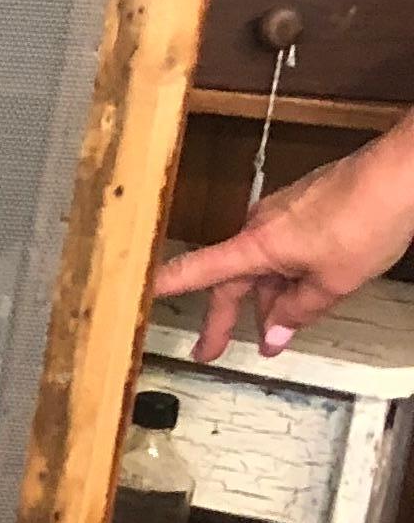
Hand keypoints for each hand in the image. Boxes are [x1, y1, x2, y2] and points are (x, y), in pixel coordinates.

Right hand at [150, 120, 413, 360]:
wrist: (401, 173)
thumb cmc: (369, 217)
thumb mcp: (333, 283)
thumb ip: (298, 312)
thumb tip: (275, 335)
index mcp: (258, 245)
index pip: (198, 272)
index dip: (163, 287)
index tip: (135, 300)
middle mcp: (261, 224)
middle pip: (233, 279)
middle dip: (228, 318)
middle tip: (212, 348)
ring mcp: (283, 212)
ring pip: (263, 265)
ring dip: (267, 297)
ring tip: (281, 328)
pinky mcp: (304, 205)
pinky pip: (282, 247)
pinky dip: (285, 273)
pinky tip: (304, 288)